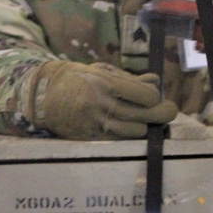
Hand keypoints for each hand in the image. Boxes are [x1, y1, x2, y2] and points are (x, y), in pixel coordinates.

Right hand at [24, 61, 178, 139]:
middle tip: (170, 110)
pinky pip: (119, 141)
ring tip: (148, 120)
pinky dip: (130, 136)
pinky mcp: (90, 138)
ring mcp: (96, 123)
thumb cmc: (76, 79)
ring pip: (134, 132)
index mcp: (106, 84)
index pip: (144, 95)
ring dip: (146, 126)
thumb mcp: (101, 71)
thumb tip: (155, 81)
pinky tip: (133, 129)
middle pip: (144, 115)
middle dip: (162, 113)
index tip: (155, 96)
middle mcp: (102, 105)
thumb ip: (130, 78)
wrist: (43, 96)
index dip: (155, 97)